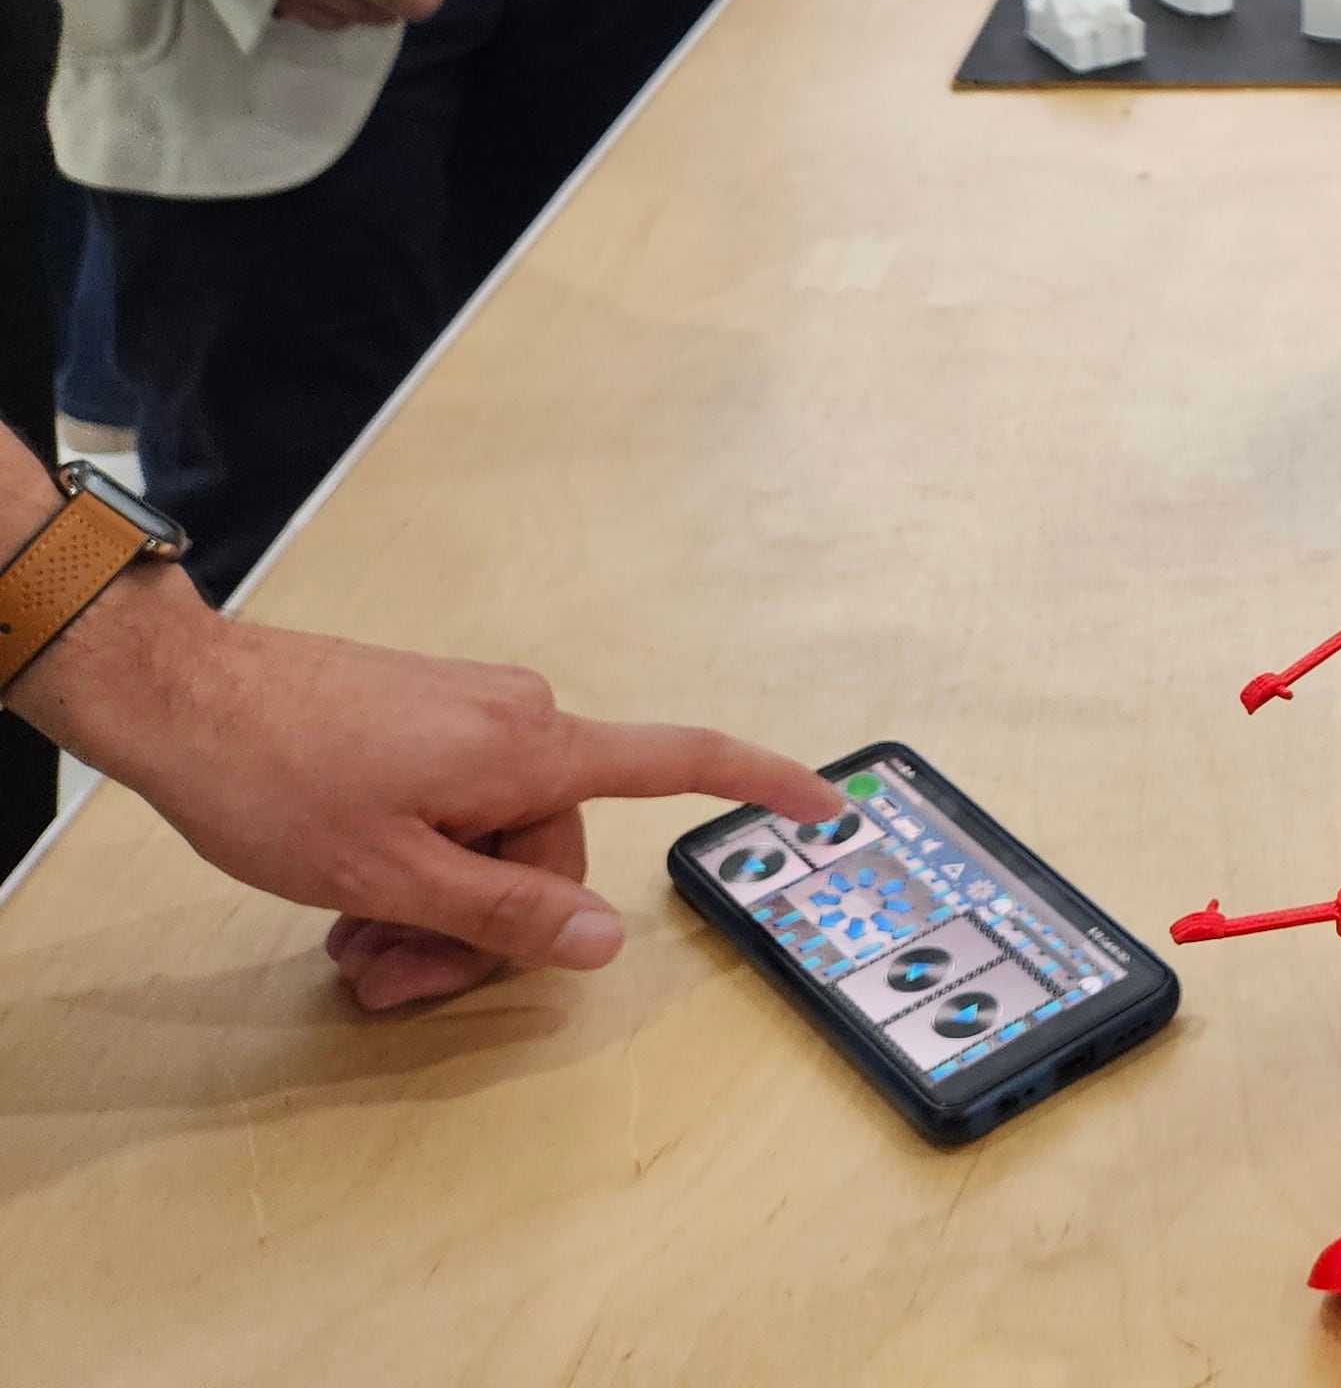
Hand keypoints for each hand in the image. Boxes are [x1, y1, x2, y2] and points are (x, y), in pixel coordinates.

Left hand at [10, 565, 839, 1010]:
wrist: (183, 697)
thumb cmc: (277, 782)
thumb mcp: (390, 875)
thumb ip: (508, 912)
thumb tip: (609, 938)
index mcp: (530, 751)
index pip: (680, 760)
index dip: (762, 784)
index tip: (827, 803)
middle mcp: (521, 716)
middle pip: (553, 845)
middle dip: (486, 924)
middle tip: (389, 973)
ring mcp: (474, 710)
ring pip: (499, 833)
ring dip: (442, 902)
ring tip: (354, 942)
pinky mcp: (430, 712)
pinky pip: (462, 801)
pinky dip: (424, 858)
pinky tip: (352, 891)